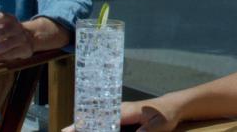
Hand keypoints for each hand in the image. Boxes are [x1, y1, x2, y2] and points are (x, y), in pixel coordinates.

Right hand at [61, 99, 179, 131]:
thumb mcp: (159, 124)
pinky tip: (85, 127)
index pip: (100, 118)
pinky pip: (104, 124)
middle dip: (79, 125)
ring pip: (97, 121)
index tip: (69, 130)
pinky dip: (95, 125)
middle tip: (64, 131)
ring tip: (70, 130)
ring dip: (85, 125)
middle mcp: (117, 111)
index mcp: (124, 111)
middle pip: (93, 118)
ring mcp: (118, 116)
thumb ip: (146, 131)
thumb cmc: (165, 114)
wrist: (171, 106)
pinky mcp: (120, 121)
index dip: (84, 124)